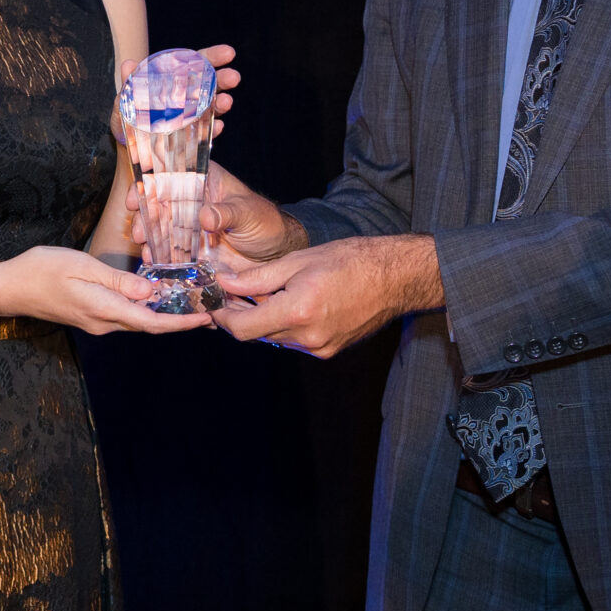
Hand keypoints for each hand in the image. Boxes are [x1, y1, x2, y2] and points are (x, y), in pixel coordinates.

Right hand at [1, 244, 210, 335]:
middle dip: (179, 319)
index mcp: (104, 309)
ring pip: (137, 320)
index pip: (151, 322)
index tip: (205, 318)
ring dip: (163, 314)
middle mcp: (104, 323)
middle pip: (149, 324)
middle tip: (206, 306)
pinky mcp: (91, 318)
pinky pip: (125, 316)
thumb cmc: (41, 270)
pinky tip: (154, 296)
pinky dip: (145, 309)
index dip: (181, 323)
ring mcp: (97, 323)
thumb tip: (151, 292)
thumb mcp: (81, 265)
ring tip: (188, 300)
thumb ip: (118, 280)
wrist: (9, 288)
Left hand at [114, 44, 241, 145]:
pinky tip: (217, 127)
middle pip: (211, 83)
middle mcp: (189, 96)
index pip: (198, 63)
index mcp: (176, 80)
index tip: (230, 53)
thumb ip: (129, 83)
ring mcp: (193, 116)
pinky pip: (205, 132)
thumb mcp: (126, 99)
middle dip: (224, 79)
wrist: (129, 146)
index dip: (213, 56)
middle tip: (234, 78)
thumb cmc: (129, 116)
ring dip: (221, 104)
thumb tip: (128, 64)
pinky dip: (212, 129)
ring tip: (226, 102)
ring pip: (212, 107)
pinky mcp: (193, 137)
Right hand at [126, 159, 304, 267]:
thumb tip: (205, 216)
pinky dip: (158, 257)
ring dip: (148, 239)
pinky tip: (153, 263)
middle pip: (156, 203)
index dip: (147, 184)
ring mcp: (186, 226)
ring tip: (146, 252)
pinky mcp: (188, 249)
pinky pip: (168, 252)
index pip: (169, 175)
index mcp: (202, 181)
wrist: (273, 253)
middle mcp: (189, 201)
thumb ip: (227, 212)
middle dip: (143, 217)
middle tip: (140, 233)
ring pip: (158, 228)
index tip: (135, 198)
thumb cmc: (264, 222)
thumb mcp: (248, 213)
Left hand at [212, 235, 443, 357]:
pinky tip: (290, 303)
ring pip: (276, 338)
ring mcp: (320, 347)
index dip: (223, 318)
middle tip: (233, 294)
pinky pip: (295, 341)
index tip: (215, 305)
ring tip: (263, 294)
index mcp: (298, 311)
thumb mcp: (297, 261)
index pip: (243, 329)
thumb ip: (256, 277)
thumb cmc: (349, 260)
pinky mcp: (329, 350)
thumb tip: (224, 282)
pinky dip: (285, 325)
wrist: (394, 277)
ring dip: (264, 320)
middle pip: (257, 335)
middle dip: (242, 315)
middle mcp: (308, 336)